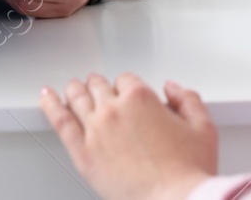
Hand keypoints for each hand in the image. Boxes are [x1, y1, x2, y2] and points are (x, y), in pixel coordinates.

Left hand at [41, 73, 217, 199]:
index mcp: (141, 98)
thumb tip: (172, 88)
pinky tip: (46, 97)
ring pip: (77, 98)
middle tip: (98, 88)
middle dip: (100, 85)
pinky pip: (60, 120)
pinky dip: (50, 104)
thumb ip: (188, 99)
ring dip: (76, 89)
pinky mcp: (82, 152)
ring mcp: (95, 129)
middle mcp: (114, 109)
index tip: (127, 93)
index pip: (126, 79)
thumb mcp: (203, 128)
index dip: (128, 86)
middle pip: (99, 86)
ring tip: (73, 87)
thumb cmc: (188, 171)